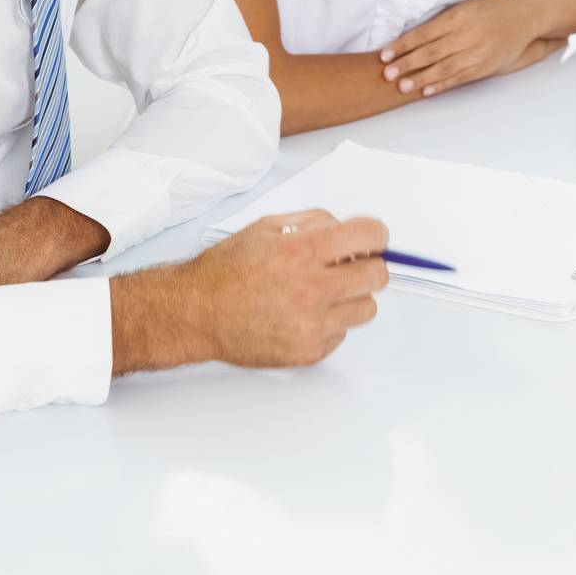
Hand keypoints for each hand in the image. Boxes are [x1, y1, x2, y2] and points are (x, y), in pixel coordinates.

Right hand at [111, 209, 388, 373]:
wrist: (197, 312)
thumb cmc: (226, 271)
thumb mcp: (266, 228)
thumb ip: (312, 223)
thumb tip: (345, 228)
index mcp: (303, 251)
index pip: (369, 237)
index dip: (376, 234)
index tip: (373, 238)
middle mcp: (312, 289)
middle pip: (378, 276)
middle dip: (369, 265)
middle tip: (352, 265)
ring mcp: (312, 325)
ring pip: (367, 308)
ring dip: (352, 297)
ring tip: (324, 292)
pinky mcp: (309, 352)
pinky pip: (342, 333)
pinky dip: (331, 323)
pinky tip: (304, 314)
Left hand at [379, 0, 565, 96]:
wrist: (524, 15)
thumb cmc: (488, 10)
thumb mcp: (463, 8)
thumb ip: (441, 22)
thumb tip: (410, 36)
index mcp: (457, 17)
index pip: (423, 34)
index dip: (402, 45)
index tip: (384, 54)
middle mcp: (466, 35)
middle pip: (430, 52)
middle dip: (406, 64)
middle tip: (387, 74)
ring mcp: (477, 52)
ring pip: (444, 68)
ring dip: (421, 79)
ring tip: (402, 87)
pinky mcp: (485, 66)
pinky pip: (460, 78)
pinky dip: (442, 85)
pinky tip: (427, 91)